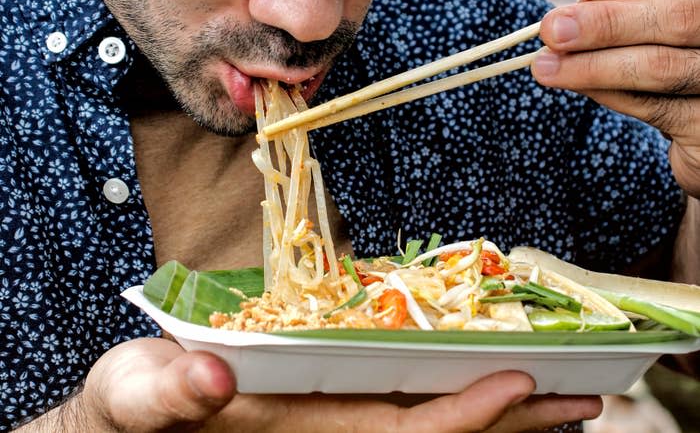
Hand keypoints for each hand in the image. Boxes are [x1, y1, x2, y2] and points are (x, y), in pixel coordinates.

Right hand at [83, 337, 600, 431]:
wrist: (127, 425)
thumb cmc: (128, 411)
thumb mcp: (131, 394)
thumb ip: (164, 392)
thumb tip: (211, 380)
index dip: (461, 416)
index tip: (520, 382)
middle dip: (507, 423)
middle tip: (579, 399)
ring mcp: (330, 429)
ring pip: (426, 427)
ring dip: (495, 417)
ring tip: (557, 399)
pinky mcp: (326, 415)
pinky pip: (404, 414)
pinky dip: (452, 403)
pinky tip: (484, 388)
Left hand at [532, 0, 699, 197]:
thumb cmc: (678, 68)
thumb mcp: (656, 33)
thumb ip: (628, 16)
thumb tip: (570, 14)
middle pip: (676, 19)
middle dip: (606, 23)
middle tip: (552, 29)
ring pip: (660, 66)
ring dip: (593, 65)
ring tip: (545, 66)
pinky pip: (656, 108)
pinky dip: (610, 94)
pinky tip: (578, 87)